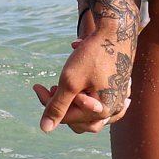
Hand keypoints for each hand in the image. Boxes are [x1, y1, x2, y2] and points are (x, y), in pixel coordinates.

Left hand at [33, 1, 136, 133]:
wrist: (117, 29)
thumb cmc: (94, 54)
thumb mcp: (70, 81)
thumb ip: (57, 106)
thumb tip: (44, 129)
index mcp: (104, 110)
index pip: (68, 117)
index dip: (49, 103)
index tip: (37, 86)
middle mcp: (115, 108)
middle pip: (81, 118)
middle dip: (63, 104)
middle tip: (53, 87)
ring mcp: (120, 98)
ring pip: (92, 110)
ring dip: (74, 100)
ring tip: (63, 85)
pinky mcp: (121, 87)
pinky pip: (102, 98)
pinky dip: (88, 94)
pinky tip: (84, 87)